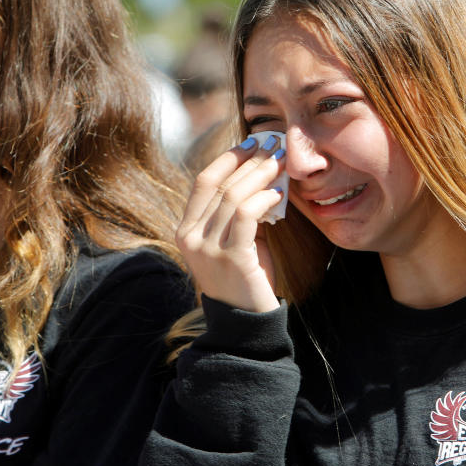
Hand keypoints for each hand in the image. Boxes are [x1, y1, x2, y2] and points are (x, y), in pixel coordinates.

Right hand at [177, 135, 285, 312]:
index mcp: (186, 230)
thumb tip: (260, 172)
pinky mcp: (231, 258)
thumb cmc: (244, 278)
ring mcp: (208, 249)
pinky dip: (263, 199)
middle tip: (274, 145)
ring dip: (260, 175)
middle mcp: (191, 237)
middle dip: (250, 160)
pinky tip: (278, 194)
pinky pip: (246, 216)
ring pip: (234, 196)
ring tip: (280, 164)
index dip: (228, 158)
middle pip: (221, 185)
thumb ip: (237, 212)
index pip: (203, 182)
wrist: (246, 322)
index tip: (251, 143)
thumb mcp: (233, 240)